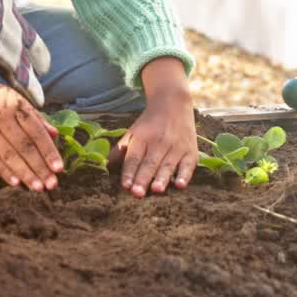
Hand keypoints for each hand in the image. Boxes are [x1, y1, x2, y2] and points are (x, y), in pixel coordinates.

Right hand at [0, 79, 63, 191]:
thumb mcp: (17, 99)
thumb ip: (36, 117)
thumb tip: (55, 135)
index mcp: (16, 105)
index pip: (36, 132)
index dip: (48, 151)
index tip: (59, 168)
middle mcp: (1, 117)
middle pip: (24, 146)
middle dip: (39, 167)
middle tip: (52, 185)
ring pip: (9, 155)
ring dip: (25, 174)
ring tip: (37, 187)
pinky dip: (4, 172)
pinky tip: (16, 183)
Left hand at [113, 58, 196, 197]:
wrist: (173, 103)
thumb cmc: (149, 123)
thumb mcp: (132, 132)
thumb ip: (120, 149)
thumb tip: (105, 165)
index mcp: (142, 138)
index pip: (134, 158)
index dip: (129, 172)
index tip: (125, 185)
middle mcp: (159, 142)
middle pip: (149, 163)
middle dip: (143, 178)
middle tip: (137, 193)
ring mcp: (176, 147)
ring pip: (167, 165)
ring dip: (162, 178)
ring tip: (156, 190)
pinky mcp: (190, 151)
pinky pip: (188, 165)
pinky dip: (185, 175)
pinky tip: (180, 185)